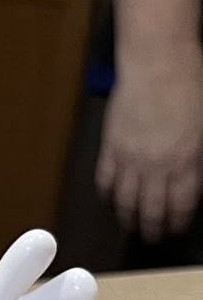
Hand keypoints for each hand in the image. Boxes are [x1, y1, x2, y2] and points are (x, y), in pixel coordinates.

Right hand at [98, 44, 202, 241]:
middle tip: (152, 237)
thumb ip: (198, 160)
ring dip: (128, 219)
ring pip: (125, 203)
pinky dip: (108, 195)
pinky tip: (112, 200)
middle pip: (150, 211)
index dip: (177, 223)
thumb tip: (192, 182)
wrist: (159, 62)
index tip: (175, 230)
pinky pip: (105, 182)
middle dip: (152, 229)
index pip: (180, 207)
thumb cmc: (190, 86)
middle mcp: (156, 168)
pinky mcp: (110, 149)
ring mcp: (130, 160)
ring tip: (130, 225)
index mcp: (186, 162)